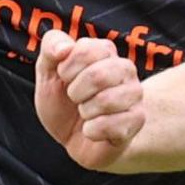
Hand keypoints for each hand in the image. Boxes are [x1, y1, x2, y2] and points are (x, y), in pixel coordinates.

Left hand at [35, 27, 148, 169]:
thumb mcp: (47, 72)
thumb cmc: (63, 102)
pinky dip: (92, 131)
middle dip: (76, 93)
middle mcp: (125, 68)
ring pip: (106, 101)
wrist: (74, 138)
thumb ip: (51, 46)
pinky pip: (109, 125)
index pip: (85, 50)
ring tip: (87, 113)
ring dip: (85, 112)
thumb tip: (64, 48)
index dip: (66, 70)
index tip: (65, 79)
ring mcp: (135, 94)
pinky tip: (94, 130)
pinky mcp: (137, 119)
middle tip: (76, 99)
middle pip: (98, 76)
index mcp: (104, 50)